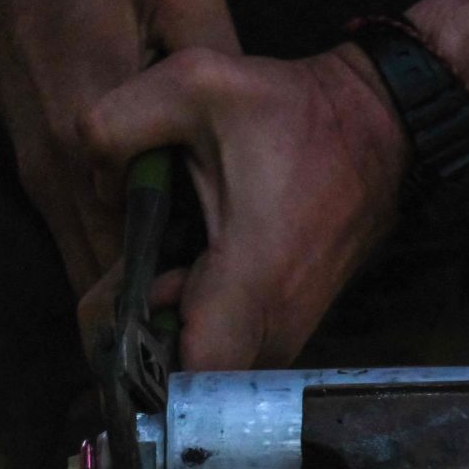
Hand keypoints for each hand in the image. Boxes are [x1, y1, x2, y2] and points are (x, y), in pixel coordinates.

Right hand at [0, 0, 239, 292]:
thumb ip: (216, 46)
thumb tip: (253, 115)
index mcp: (90, 120)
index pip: (137, 232)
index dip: (187, 278)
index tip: (236, 300)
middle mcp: (57, 166)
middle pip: (109, 268)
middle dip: (165, 299)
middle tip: (225, 320)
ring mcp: (41, 175)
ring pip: (89, 263)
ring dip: (138, 290)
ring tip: (200, 307)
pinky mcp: (37, 173)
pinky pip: (77, 240)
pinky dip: (117, 263)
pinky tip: (164, 268)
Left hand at [76, 46, 407, 369]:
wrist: (376, 130)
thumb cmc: (293, 113)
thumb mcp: (193, 83)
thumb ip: (113, 125)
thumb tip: (92, 186)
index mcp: (252, 281)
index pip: (187, 382)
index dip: (138, 355)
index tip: (134, 295)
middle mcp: (277, 327)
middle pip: (185, 384)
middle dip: (146, 337)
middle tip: (152, 266)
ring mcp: (289, 334)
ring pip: (206, 373)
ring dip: (173, 329)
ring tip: (180, 259)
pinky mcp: (291, 328)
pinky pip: (230, 353)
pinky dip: (201, 323)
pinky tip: (203, 267)